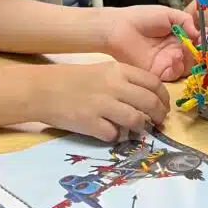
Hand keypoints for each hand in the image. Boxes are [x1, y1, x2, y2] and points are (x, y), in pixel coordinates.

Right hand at [38, 62, 169, 141]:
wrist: (43, 89)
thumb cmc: (73, 79)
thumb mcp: (103, 71)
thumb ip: (125, 82)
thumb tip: (147, 100)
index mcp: (118, 70)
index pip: (153, 83)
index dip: (163, 97)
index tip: (164, 106)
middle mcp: (114, 86)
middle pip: (150, 102)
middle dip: (159, 115)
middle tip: (158, 122)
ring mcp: (103, 105)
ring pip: (136, 120)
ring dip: (140, 128)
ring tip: (137, 130)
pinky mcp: (91, 123)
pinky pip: (114, 135)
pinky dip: (116, 137)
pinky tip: (110, 133)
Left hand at [100, 6, 198, 81]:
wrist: (119, 28)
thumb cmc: (142, 18)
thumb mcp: (168, 14)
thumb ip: (186, 21)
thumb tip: (201, 33)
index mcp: (178, 36)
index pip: (197, 42)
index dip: (204, 41)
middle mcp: (175, 51)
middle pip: (195, 57)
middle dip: (200, 52)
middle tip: (200, 46)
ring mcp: (167, 62)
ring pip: (187, 67)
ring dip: (189, 59)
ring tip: (184, 49)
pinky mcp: (158, 72)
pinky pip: (173, 75)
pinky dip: (177, 68)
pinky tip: (175, 58)